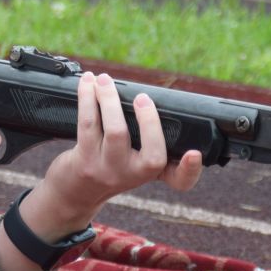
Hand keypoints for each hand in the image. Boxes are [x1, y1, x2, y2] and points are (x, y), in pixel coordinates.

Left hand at [20, 72, 205, 243]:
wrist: (76, 191)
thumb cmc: (111, 164)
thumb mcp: (135, 161)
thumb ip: (149, 139)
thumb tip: (146, 94)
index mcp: (153, 172)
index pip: (180, 180)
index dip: (190, 170)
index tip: (194, 153)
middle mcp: (134, 176)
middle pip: (151, 155)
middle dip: (149, 120)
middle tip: (142, 96)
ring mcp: (109, 171)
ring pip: (116, 132)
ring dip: (109, 99)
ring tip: (104, 79)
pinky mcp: (84, 162)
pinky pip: (88, 124)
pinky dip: (87, 99)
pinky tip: (87, 83)